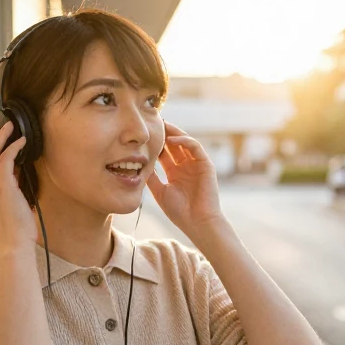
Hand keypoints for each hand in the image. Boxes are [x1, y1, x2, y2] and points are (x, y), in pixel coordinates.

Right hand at [0, 121, 35, 248]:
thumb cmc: (15, 231)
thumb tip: (14, 169)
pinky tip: (22, 142)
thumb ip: (6, 188)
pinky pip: (6, 159)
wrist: (15, 246)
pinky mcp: (3, 187)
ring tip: (10, 127)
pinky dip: (14, 147)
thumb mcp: (5, 207)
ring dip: (0, 137)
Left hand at [146, 120, 225, 236]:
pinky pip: (195, 146)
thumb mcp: (160, 192)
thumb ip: (151, 178)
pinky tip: (171, 139)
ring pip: (185, 141)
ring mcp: (196, 164)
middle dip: (164, 133)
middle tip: (152, 122)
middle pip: (174, 144)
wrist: (198, 223)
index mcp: (175, 172)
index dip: (155, 143)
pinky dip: (184, 141)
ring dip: (173, 132)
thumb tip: (139, 165)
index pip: (165, 152)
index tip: (143, 135)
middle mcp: (186, 166)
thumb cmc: (180, 212)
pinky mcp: (206, 164)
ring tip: (161, 125)